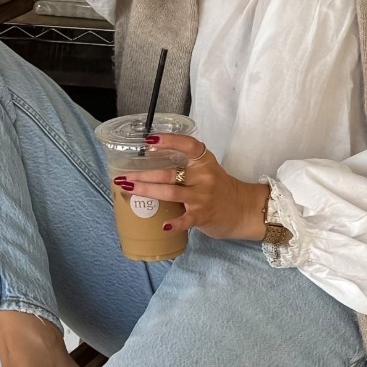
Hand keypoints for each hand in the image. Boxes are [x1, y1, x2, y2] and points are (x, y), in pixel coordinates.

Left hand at [117, 134, 267, 242]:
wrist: (244, 209)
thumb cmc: (218, 188)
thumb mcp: (206, 170)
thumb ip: (185, 165)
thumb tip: (150, 160)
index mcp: (204, 161)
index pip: (188, 145)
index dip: (169, 141)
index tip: (150, 141)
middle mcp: (204, 176)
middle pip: (169, 173)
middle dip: (143, 175)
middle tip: (123, 176)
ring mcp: (203, 197)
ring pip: (171, 192)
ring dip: (147, 191)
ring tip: (129, 190)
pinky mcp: (204, 216)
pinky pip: (186, 220)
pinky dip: (174, 223)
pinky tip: (162, 225)